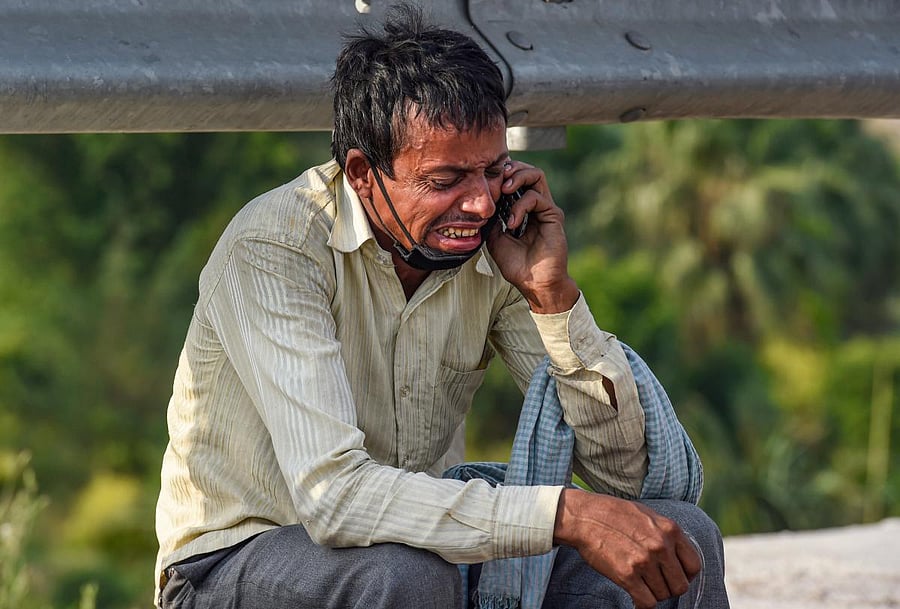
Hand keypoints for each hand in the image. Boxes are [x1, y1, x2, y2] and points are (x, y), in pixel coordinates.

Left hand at [485, 160, 578, 313]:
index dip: (502, 175)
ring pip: (537, 175)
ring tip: (503, 189)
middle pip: (528, 171)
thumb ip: (492, 220)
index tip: (487, 180)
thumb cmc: (517, 265)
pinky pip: (536, 197)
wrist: (534, 284)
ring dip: (517, 177)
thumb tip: (483, 205)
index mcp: (524, 210)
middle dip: (511, 169)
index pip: (516, 180)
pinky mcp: (553, 216)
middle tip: (497, 178)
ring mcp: (546, 209)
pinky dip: (520, 206)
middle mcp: (537, 206)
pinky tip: (511, 222)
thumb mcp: (495, 239)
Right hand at [554, 488, 701, 608]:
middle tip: (656, 582)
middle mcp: (661, 546)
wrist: (584, 516)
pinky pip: (647, 602)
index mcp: (670, 530)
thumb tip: (678, 555)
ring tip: (641, 584)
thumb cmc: (613, 513)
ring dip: (653, 593)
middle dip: (669, 587)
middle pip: (680, 585)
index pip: (694, 566)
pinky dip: (642, 604)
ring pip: (663, 595)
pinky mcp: (627, 575)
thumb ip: (666, 534)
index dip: (685, 575)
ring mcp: (644, 561)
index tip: (674, 575)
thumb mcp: (648, 515)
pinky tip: (635, 596)